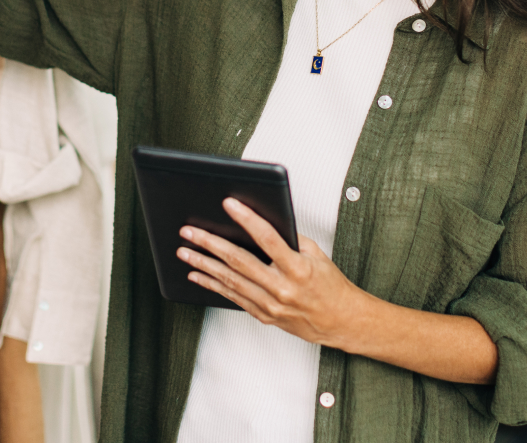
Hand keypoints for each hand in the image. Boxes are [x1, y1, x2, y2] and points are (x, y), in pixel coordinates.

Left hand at [177, 198, 368, 349]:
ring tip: (185, 252)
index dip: (247, 219)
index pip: (267, 238)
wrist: (341, 322)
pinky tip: (198, 276)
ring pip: (230, 282)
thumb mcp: (316, 255)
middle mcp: (281, 289)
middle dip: (210, 244)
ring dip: (204, 266)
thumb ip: (290, 239)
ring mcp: (270, 306)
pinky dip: (213, 286)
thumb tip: (260, 223)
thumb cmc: (330, 286)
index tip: (229, 204)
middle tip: (189, 232)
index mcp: (297, 268)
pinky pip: (233, 298)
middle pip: (239, 262)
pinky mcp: (264, 316)